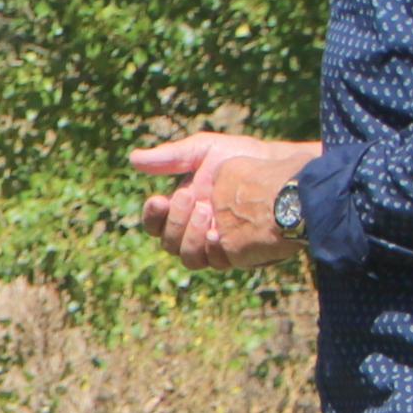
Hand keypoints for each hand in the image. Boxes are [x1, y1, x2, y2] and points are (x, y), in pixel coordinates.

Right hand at [131, 131, 314, 270]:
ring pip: (188, 258)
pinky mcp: (238, 254)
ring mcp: (216, 244)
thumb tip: (132, 159)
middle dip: (174, 221)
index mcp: (183, 210)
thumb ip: (170, 157)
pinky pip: (216, 262)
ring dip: (190, 236)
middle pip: (169, 243)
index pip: (156, 224)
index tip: (157, 200)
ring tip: (206, 210)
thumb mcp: (204, 151)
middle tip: (189, 196)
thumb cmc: (242, 157)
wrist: (279, 169)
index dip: (152, 216)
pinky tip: (218, 231)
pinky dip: (211, 248)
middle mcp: (196, 231)